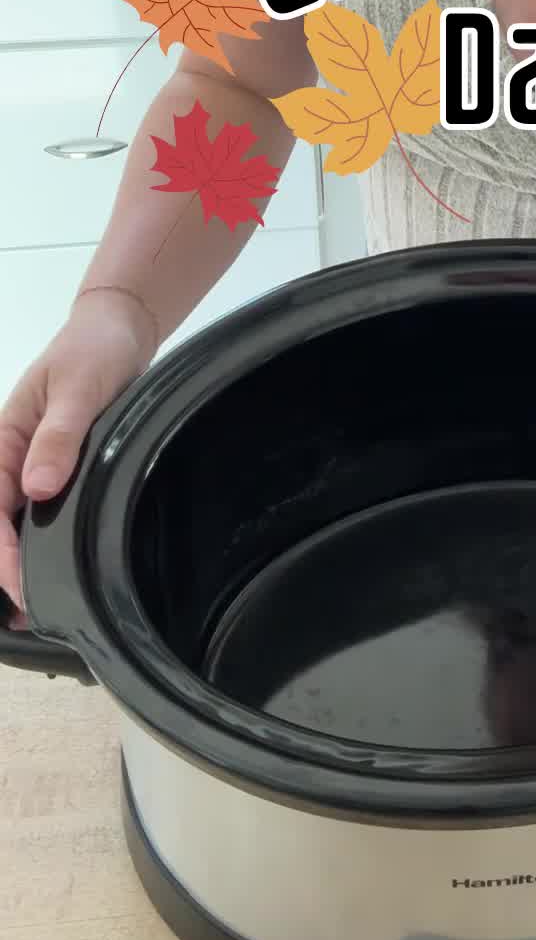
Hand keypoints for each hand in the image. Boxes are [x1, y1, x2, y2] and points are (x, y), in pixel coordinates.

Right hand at [0, 290, 155, 611]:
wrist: (120, 328)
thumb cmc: (94, 350)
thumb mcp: (78, 389)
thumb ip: (59, 435)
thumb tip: (37, 487)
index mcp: (4, 440)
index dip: (1, 551)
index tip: (17, 585)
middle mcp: (14, 457)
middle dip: (5, 566)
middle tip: (27, 611)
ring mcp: (35, 464)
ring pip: (17, 520)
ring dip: (20, 558)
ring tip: (35, 605)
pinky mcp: (60, 466)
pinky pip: (43, 509)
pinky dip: (43, 540)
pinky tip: (55, 567)